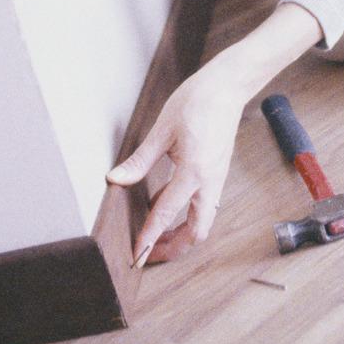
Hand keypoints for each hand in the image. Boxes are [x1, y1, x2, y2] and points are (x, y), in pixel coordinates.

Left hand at [106, 61, 244, 265]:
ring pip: (203, 221)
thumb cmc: (197, 101)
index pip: (167, 214)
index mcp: (194, 171)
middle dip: (173, 248)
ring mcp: (217, 178)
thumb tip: (116, 179)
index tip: (137, 256)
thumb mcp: (162, 130)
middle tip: (149, 254)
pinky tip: (165, 204)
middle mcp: (209, 181)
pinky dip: (186, 215)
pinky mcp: (218, 172)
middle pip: (196, 231)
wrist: (227, 86)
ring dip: (181, 234)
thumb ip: (140, 161)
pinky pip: (204, 205)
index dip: (150, 238)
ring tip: (156, 236)